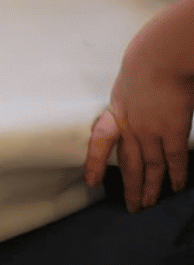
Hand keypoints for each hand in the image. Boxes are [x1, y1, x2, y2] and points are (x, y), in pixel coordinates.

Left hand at [85, 36, 193, 211]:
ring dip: (151, 188)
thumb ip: (134, 98)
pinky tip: (175, 187)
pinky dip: (175, 175)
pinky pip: (172, 160)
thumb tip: (143, 104)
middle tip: (131, 207)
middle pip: (128, 164)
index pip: (99, 143)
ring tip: (149, 205)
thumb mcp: (131, 80)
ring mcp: (149, 132)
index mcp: (116, 112)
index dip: (94, 163)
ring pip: (149, 168)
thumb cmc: (148, 59)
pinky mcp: (171, 132)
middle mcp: (129, 127)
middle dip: (130, 187)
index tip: (90, 181)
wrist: (159, 58)